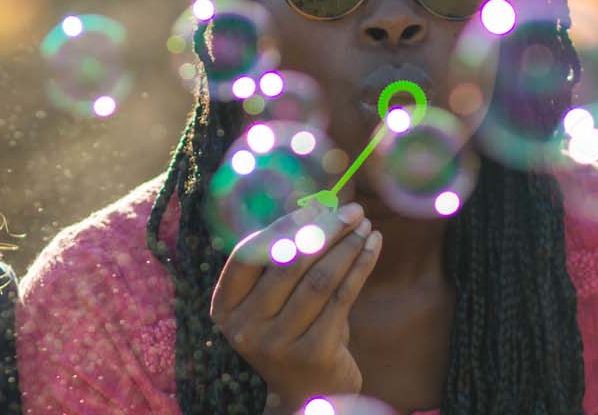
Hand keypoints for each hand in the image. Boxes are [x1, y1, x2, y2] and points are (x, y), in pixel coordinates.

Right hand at [210, 202, 381, 411]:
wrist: (309, 391)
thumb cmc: (293, 330)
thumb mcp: (276, 300)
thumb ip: (286, 260)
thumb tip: (318, 206)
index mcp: (224, 308)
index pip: (247, 254)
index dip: (281, 227)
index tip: (315, 207)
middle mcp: (244, 329)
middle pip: (288, 264)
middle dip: (325, 231)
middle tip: (353, 211)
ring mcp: (276, 345)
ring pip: (319, 279)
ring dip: (347, 246)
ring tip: (366, 226)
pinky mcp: (313, 354)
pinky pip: (342, 298)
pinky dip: (361, 266)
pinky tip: (373, 247)